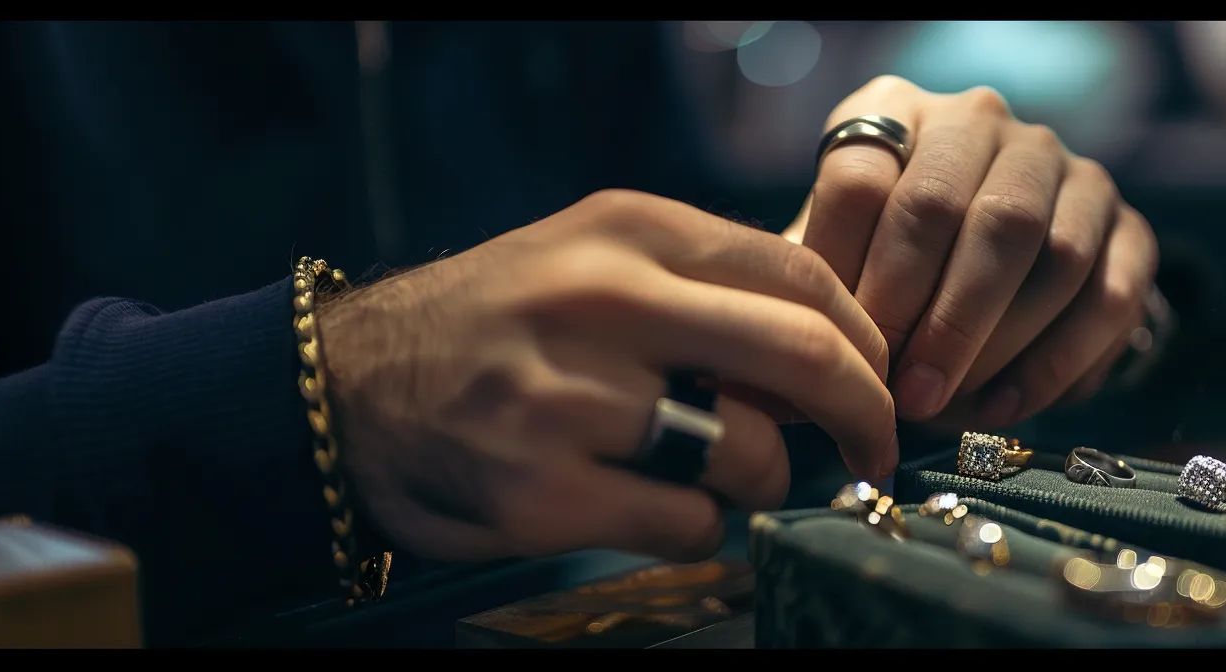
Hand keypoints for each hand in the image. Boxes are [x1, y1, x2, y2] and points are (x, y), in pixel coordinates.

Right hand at [319, 190, 897, 563]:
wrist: (345, 385)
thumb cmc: (494, 327)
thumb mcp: (589, 260)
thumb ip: (700, 288)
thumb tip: (828, 353)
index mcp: (627, 230)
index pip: (800, 272)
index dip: (864, 337)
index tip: (880, 376)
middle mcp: (601, 301)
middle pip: (801, 355)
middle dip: (865, 414)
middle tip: (874, 448)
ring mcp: (569, 398)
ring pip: (749, 452)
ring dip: (763, 482)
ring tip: (725, 478)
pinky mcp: (543, 490)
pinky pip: (688, 522)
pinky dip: (702, 528)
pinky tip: (662, 508)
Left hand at [784, 76, 1158, 430]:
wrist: (998, 273)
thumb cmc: (891, 274)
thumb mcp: (839, 265)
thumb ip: (816, 300)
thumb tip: (791, 377)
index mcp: (895, 111)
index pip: (859, 176)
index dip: (845, 270)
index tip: (841, 345)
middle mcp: (983, 121)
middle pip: (950, 208)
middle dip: (919, 314)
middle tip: (899, 392)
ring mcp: (1065, 168)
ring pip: (1041, 250)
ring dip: (988, 342)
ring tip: (943, 405)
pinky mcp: (1129, 228)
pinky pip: (1108, 296)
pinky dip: (1054, 363)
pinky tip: (1003, 408)